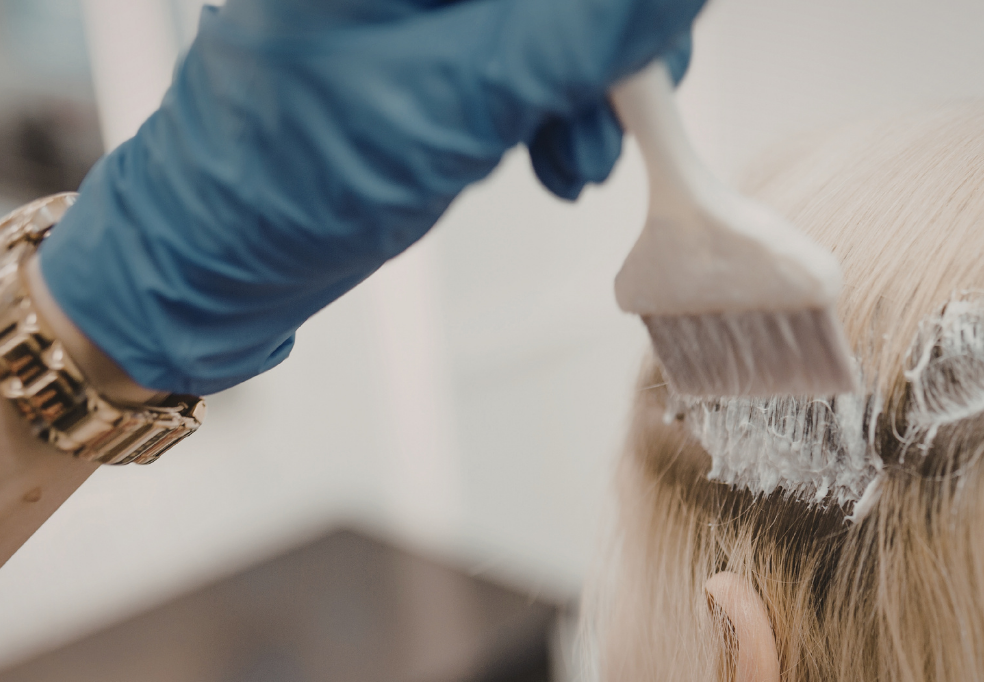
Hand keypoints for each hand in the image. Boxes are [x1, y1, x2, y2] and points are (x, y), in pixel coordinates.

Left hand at [38, 0, 703, 394]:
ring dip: (593, 82)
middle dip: (604, 40)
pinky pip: (532, 46)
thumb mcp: (452, 105)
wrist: (228, 254)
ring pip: (553, 16)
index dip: (607, 8)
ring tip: (581, 157)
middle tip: (630, 102)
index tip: (653, 41)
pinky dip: (560, 100)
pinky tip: (558, 154)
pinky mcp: (435, 35)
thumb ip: (571, 39)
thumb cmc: (288, 184)